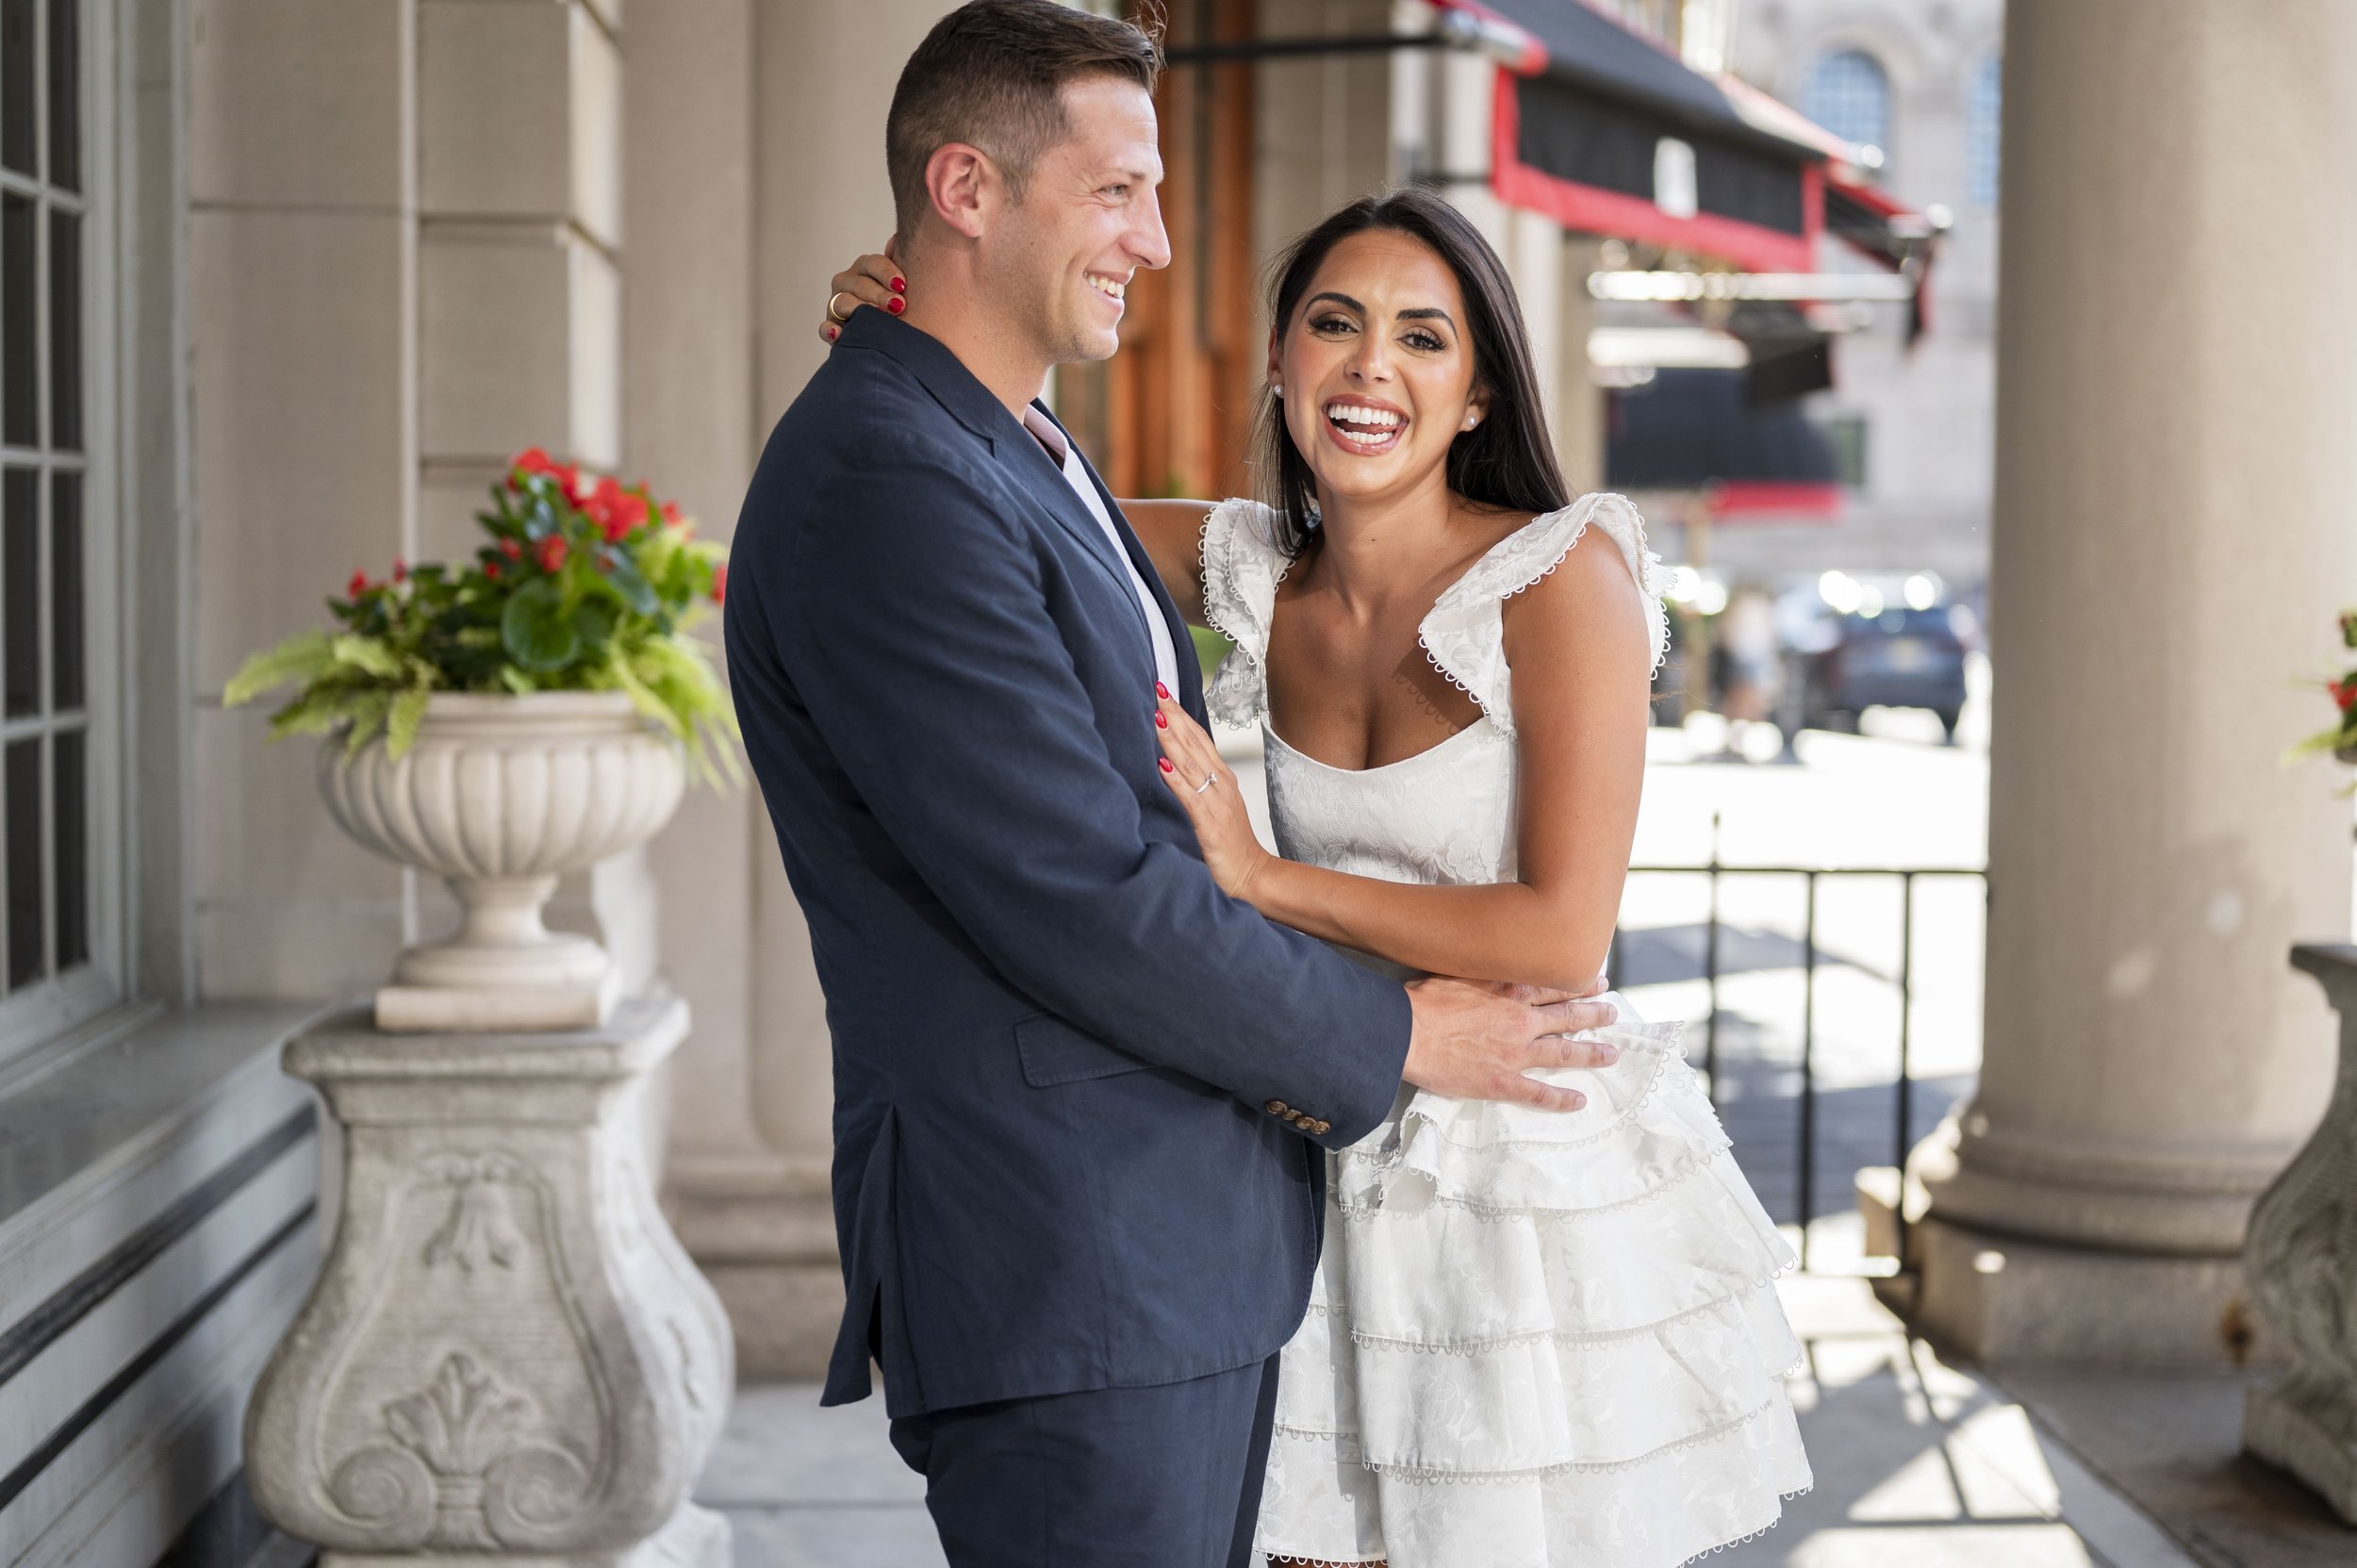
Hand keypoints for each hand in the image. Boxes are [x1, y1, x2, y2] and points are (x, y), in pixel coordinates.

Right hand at [820, 241, 903, 343]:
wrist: (895, 330)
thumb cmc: (901, 300)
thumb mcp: (905, 281)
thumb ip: (902, 262)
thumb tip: (896, 240)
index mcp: (867, 267)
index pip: (873, 264)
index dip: (887, 273)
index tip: (902, 285)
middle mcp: (849, 281)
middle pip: (860, 284)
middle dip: (880, 295)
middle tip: (899, 306)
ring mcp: (837, 303)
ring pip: (843, 302)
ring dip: (859, 309)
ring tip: (877, 318)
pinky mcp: (832, 326)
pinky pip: (826, 327)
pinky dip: (830, 330)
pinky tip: (839, 334)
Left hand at [1152, 688, 1273, 903]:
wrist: (1253, 874)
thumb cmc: (1230, 841)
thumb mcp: (1216, 804)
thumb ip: (1198, 782)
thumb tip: (1172, 760)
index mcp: (1222, 777)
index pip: (1199, 737)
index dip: (1181, 714)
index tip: (1163, 691)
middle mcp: (1221, 784)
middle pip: (1194, 743)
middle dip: (1174, 716)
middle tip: (1156, 690)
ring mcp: (1217, 803)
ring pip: (1191, 764)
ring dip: (1172, 739)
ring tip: (1156, 716)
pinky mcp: (1210, 824)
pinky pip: (1190, 798)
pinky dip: (1175, 780)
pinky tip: (1162, 764)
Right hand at [1401, 975, 1620, 1111]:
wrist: (1407, 1031)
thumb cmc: (1424, 999)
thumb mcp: (1458, 970)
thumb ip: (1483, 970)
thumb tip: (1493, 958)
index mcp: (1510, 992)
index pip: (1554, 987)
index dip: (1578, 985)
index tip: (1597, 982)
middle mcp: (1521, 1020)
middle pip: (1568, 1016)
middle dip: (1594, 1014)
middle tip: (1613, 1012)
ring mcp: (1516, 1053)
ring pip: (1564, 1053)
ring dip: (1591, 1053)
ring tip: (1612, 1053)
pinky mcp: (1503, 1081)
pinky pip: (1540, 1093)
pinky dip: (1562, 1099)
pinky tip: (1579, 1101)